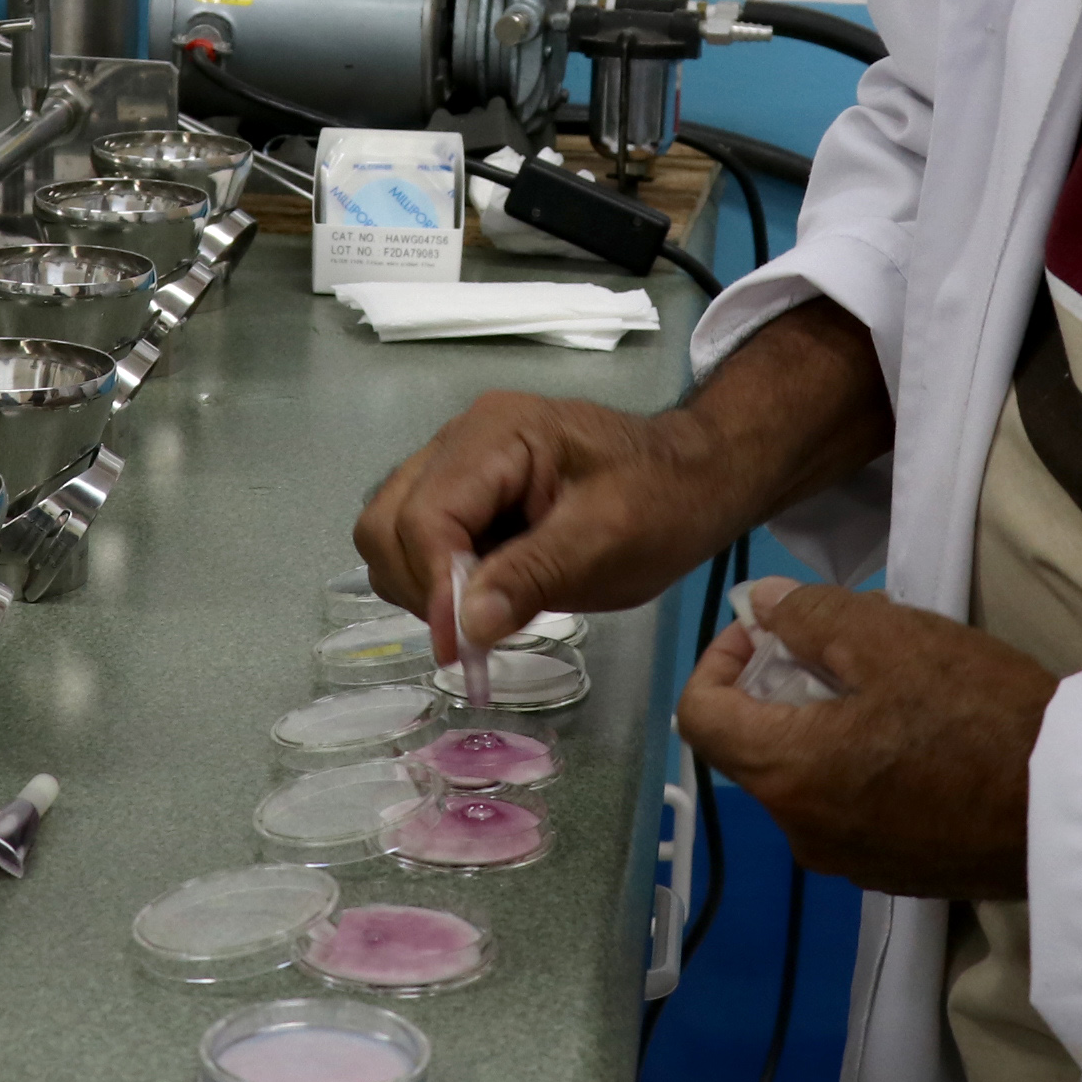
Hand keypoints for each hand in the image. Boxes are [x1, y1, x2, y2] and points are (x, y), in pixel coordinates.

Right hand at [357, 297, 892, 657]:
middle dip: (421, 586)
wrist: (693, 479)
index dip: (435, 585)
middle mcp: (461, 440)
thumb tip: (467, 626)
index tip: (459, 647)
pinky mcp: (464, 493)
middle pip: (388, 523)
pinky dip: (439, 579)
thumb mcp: (606, 541)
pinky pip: (419, 541)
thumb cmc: (662, 502)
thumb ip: (531, 576)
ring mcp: (457, 465)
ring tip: (485, 611)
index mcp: (496, 434)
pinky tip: (487, 593)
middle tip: (472, 632)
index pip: (426, 515)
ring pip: (391, 535)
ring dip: (424, 586)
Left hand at [678, 583, 1055, 902]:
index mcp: (784, 771)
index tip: (769, 633)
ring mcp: (846, 861)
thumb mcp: (888, 637)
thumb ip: (807, 615)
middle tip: (843, 648)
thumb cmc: (976, 713)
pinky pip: (846, 812)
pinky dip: (856, 771)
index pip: (698, 715)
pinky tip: (919, 744)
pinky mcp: (891, 875)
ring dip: (822, 729)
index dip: (719, 660)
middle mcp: (798, 830)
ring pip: (801, 780)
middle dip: (779, 689)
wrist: (1070, 808)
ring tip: (890, 690)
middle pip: (751, 748)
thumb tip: (756, 606)